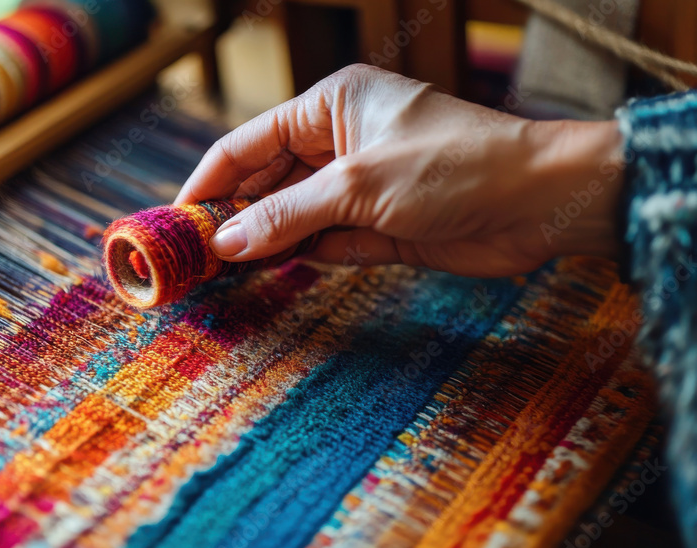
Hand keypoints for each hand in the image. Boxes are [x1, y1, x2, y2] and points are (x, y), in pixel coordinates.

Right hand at [175, 64, 624, 277]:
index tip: (178, 217)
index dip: (210, 178)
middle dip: (233, 215)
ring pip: (293, 214)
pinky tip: (267, 272)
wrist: (539, 204)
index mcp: (331, 105)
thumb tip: (226, 241)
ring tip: (217, 271)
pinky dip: (300, 255)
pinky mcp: (378, 225)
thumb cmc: (455, 167)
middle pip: (268, 180)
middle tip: (193, 254)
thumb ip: (286, 214)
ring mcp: (359, 186)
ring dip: (263, 240)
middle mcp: (340, 142)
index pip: (251, 142)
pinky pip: (324, 241)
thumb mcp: (357, 184)